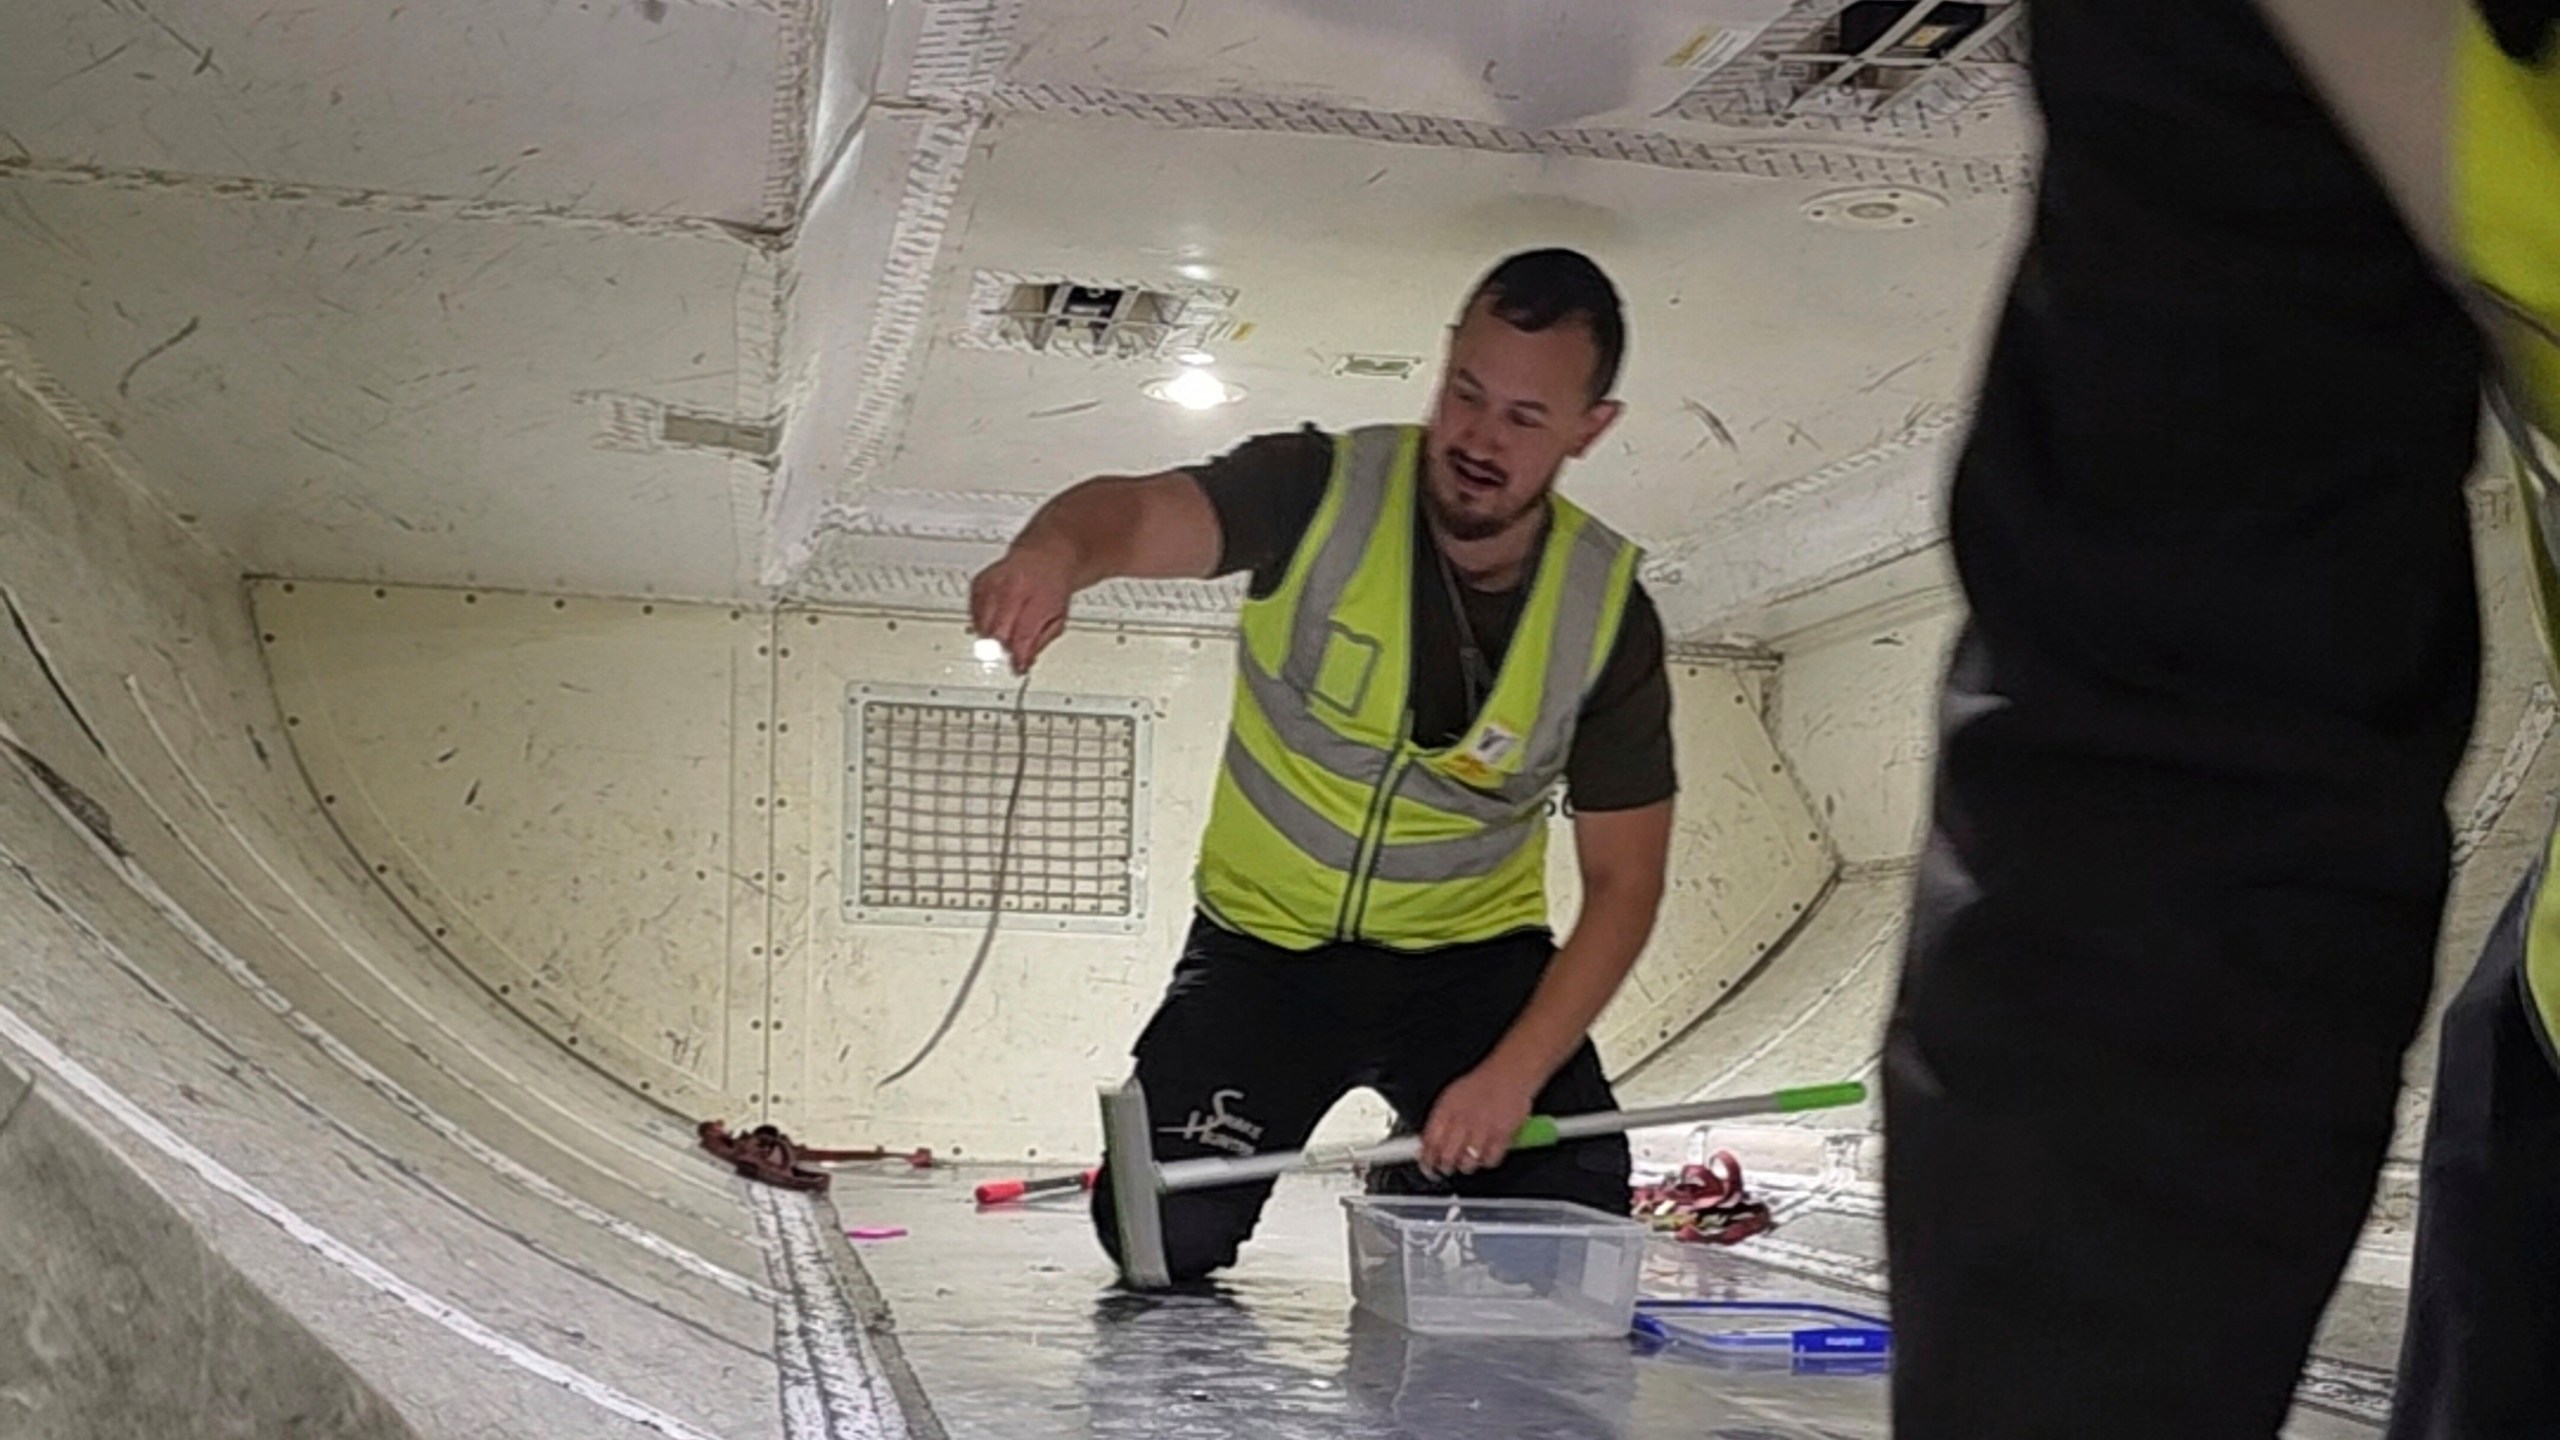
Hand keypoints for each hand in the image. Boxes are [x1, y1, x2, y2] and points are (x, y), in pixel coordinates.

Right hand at [968, 541, 1075, 672]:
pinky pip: (973, 610)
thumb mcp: (1057, 618)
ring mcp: (994, 583)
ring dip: (990, 635)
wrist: (1045, 555)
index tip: (1017, 667)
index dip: (1017, 656)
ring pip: (981, 623)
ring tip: (1004, 633)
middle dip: (1002, 647)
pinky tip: (993, 619)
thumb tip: (1023, 662)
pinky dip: (981, 621)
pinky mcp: (980, 581)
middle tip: (1009, 650)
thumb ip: (1040, 642)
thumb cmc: (1052, 586)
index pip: (1022, 636)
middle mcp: (1013, 589)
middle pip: (997, 632)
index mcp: (1037, 600)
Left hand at [1418, 1062, 1542, 1178]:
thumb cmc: (1482, 1083)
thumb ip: (1438, 1120)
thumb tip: (1425, 1142)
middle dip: (1445, 1166)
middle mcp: (1462, 1121)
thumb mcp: (1451, 1096)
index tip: (1427, 1165)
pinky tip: (1487, 1154)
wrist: (1509, 1073)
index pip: (1429, 1143)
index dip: (1426, 1159)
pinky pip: (1489, 1160)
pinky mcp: (1502, 1136)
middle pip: (1446, 1157)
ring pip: (1467, 1163)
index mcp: (1446, 1110)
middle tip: (1447, 1167)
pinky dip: (1487, 1161)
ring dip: (1466, 1166)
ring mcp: (1482, 1129)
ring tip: (1468, 1161)